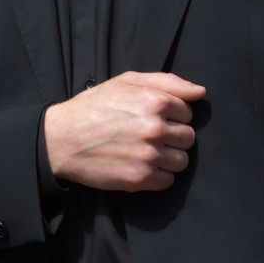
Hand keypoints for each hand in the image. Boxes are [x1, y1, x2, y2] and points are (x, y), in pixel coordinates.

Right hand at [43, 72, 203, 191]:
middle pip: (188, 138)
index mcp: (155, 101)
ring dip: (169, 157)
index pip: (188, 113)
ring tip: (147, 152)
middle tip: (150, 136)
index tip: (154, 118)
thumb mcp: (126, 81)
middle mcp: (155, 128)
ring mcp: (149, 155)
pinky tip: (141, 165)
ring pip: (182, 161)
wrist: (62, 139)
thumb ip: (167, 82)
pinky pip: (168, 181)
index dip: (173, 115)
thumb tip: (200, 92)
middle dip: (173, 136)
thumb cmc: (94, 106)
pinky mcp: (140, 178)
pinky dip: (158, 176)